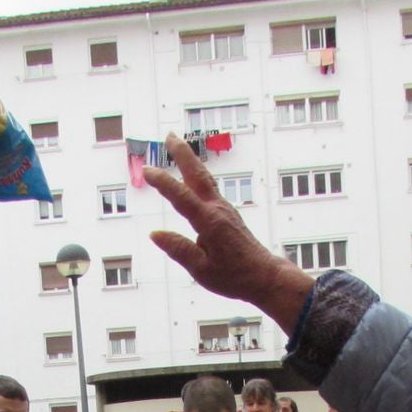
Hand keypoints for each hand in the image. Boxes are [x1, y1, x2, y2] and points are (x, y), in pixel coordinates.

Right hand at [147, 134, 316, 326]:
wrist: (264, 275)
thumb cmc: (234, 276)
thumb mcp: (201, 270)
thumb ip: (178, 249)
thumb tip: (155, 234)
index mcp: (210, 222)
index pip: (181, 197)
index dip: (163, 183)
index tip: (147, 170)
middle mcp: (217, 210)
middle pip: (197, 175)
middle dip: (183, 154)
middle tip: (169, 135)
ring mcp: (224, 209)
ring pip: (204, 178)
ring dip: (190, 160)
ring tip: (177, 145)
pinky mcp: (227, 213)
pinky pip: (208, 188)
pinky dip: (197, 175)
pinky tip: (191, 174)